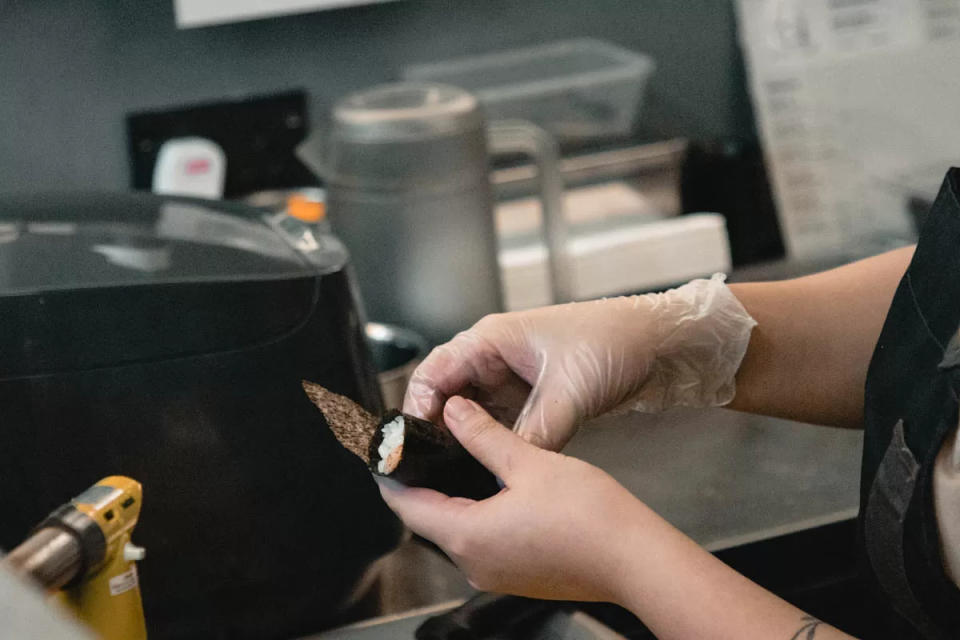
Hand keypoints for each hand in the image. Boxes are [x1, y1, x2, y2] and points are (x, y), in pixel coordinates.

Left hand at [376, 396, 645, 601]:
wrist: (636, 561)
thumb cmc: (590, 517)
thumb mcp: (529, 462)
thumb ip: (483, 436)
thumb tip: (454, 412)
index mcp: (467, 536)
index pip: (406, 505)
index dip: (390, 474)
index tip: (384, 451)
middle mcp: (474, 564)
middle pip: (428, 519)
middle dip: (423, 482)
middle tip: (426, 443)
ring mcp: (496, 574)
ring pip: (457, 530)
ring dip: (452, 497)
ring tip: (459, 457)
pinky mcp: (518, 576)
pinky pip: (483, 541)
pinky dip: (478, 514)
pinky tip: (496, 488)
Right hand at [403, 297, 658, 450]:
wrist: (658, 343)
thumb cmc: (613, 343)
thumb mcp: (569, 393)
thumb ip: (535, 434)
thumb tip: (508, 473)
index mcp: (491, 339)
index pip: (435, 372)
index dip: (418, 408)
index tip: (414, 443)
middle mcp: (494, 356)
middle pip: (445, 394)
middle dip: (436, 428)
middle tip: (429, 466)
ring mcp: (511, 377)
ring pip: (470, 412)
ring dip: (463, 438)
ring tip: (454, 471)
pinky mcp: (530, 396)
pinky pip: (498, 422)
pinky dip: (490, 442)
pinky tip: (488, 466)